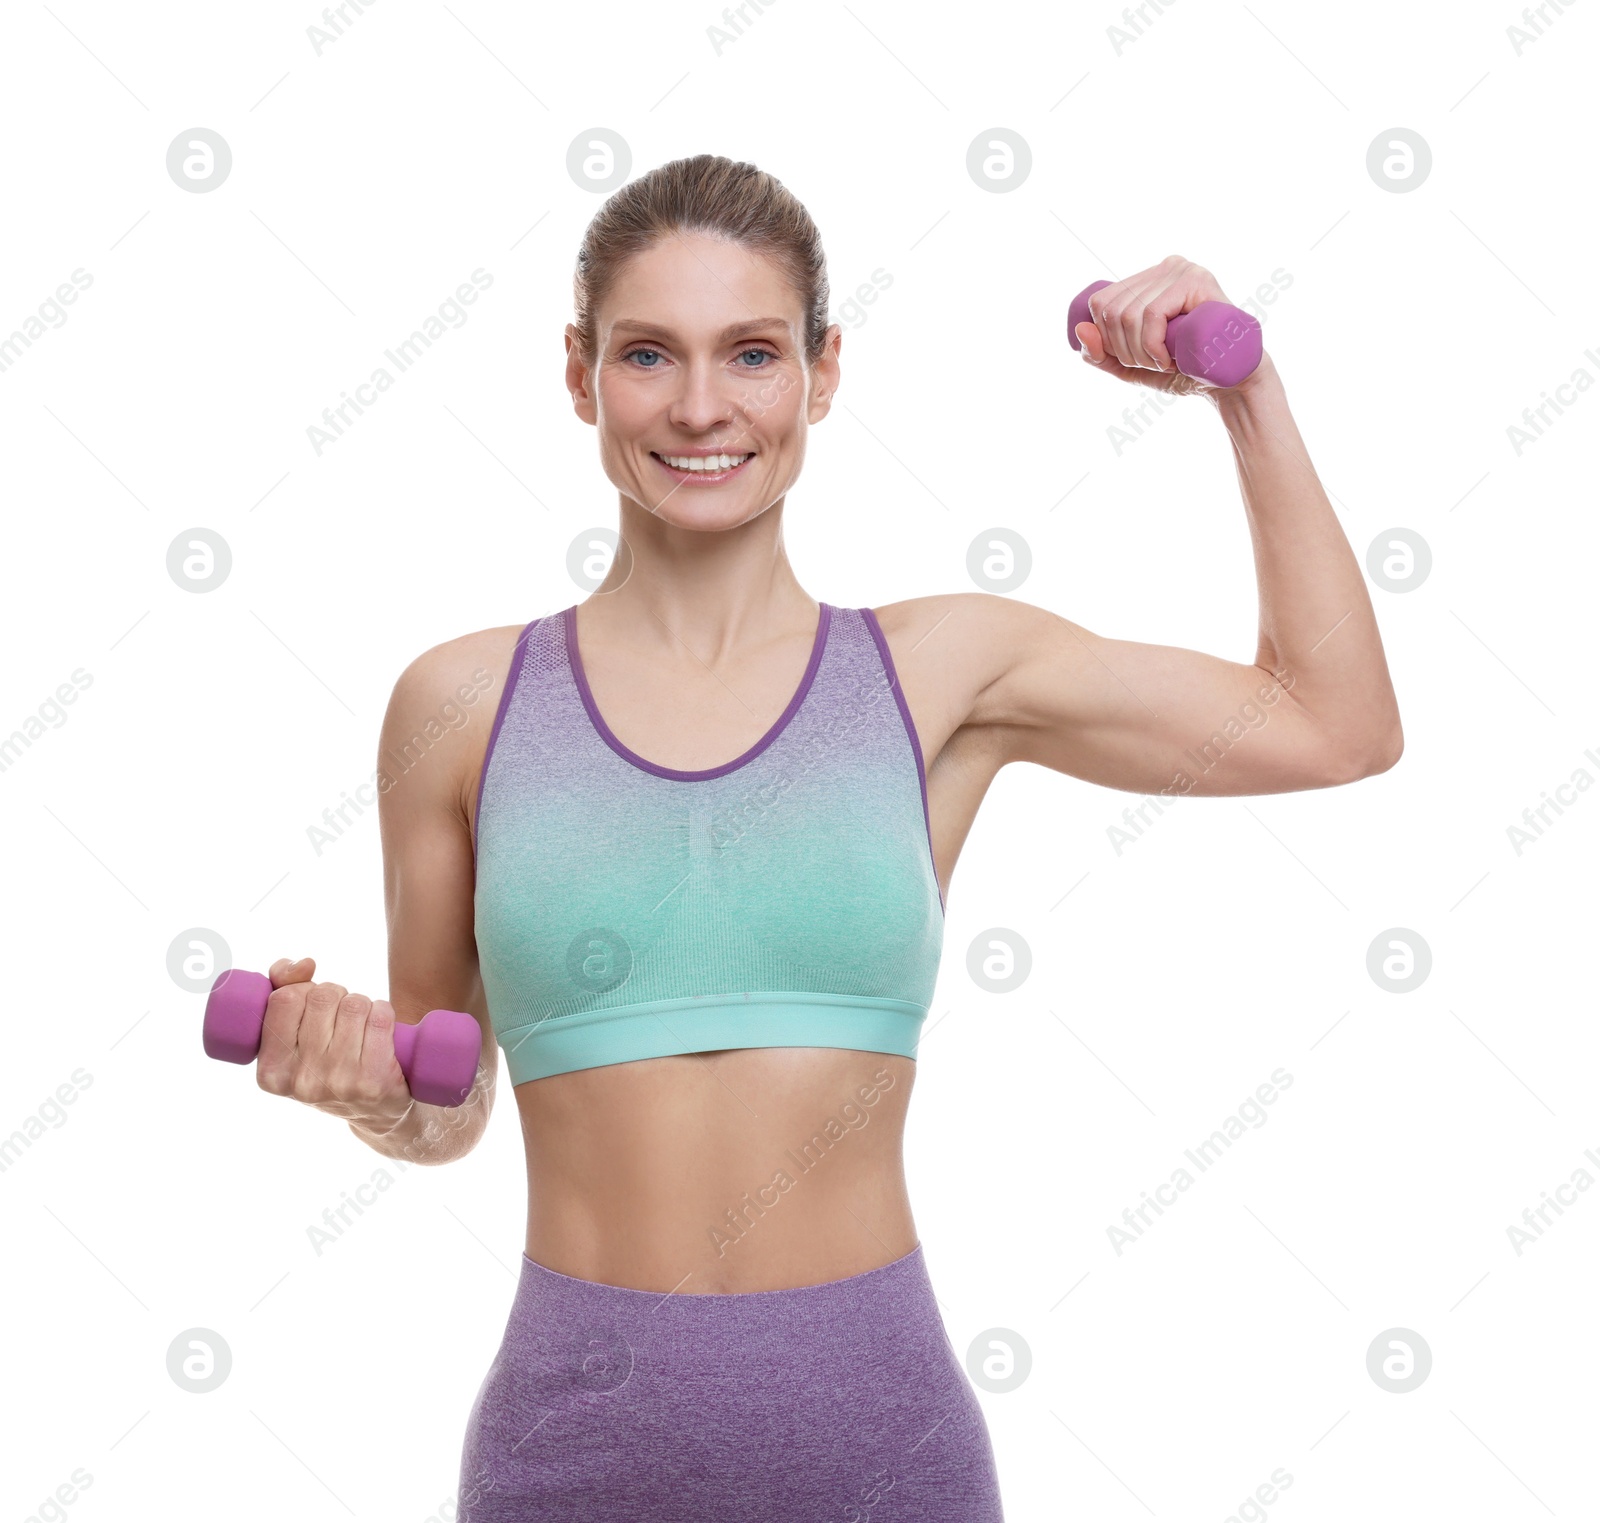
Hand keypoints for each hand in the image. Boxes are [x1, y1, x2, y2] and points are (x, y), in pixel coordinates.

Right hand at [254, 956, 413, 1131]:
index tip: (311, 1004)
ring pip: (354, 1003)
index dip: (303, 990)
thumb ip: (284, 990)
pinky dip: (384, 1013)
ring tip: (360, 1025)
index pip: (284, 1000)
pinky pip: (381, 1016)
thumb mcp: (294, 1038)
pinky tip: (380, 1031)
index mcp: (271, 1072)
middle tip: (340, 1016)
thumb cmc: (330, 1063)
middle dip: (336, 994)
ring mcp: (339, 1081)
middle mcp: (301, 1081)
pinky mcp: (374, 1080)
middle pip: (323, 997)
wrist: (377, 1112)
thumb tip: (302, 964)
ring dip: (361, 1004)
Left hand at [1074, 254, 1263, 399]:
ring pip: (1129, 314)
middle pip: (1112, 309)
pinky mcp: (1197, 280)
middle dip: (1123, 349)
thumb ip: (1101, 354)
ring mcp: (1182, 270)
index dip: (1105, 339)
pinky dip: (1152, 346)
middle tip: (1151, 365)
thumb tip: (1080, 330)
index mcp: (1148, 280)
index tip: (1133, 359)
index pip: (1100, 302)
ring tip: (1164, 363)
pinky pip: (1152, 314)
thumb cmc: (1185, 370)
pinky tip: (1168, 359)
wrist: (1231, 382)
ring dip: (1140, 352)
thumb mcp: (1133, 366)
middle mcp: (1164, 267)